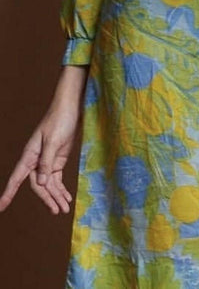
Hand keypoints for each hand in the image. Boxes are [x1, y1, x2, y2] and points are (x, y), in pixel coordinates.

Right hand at [0, 66, 86, 214]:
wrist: (70, 108)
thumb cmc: (59, 120)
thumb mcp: (53, 141)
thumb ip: (47, 162)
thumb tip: (40, 184)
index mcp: (30, 155)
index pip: (17, 178)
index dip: (9, 192)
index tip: (1, 207)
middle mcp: (36, 160)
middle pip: (38, 185)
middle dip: (47, 198)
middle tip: (57, 210)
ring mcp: (46, 161)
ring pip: (48, 184)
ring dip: (56, 196)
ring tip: (64, 209)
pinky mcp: (57, 161)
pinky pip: (56, 179)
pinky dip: (61, 189)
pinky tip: (66, 198)